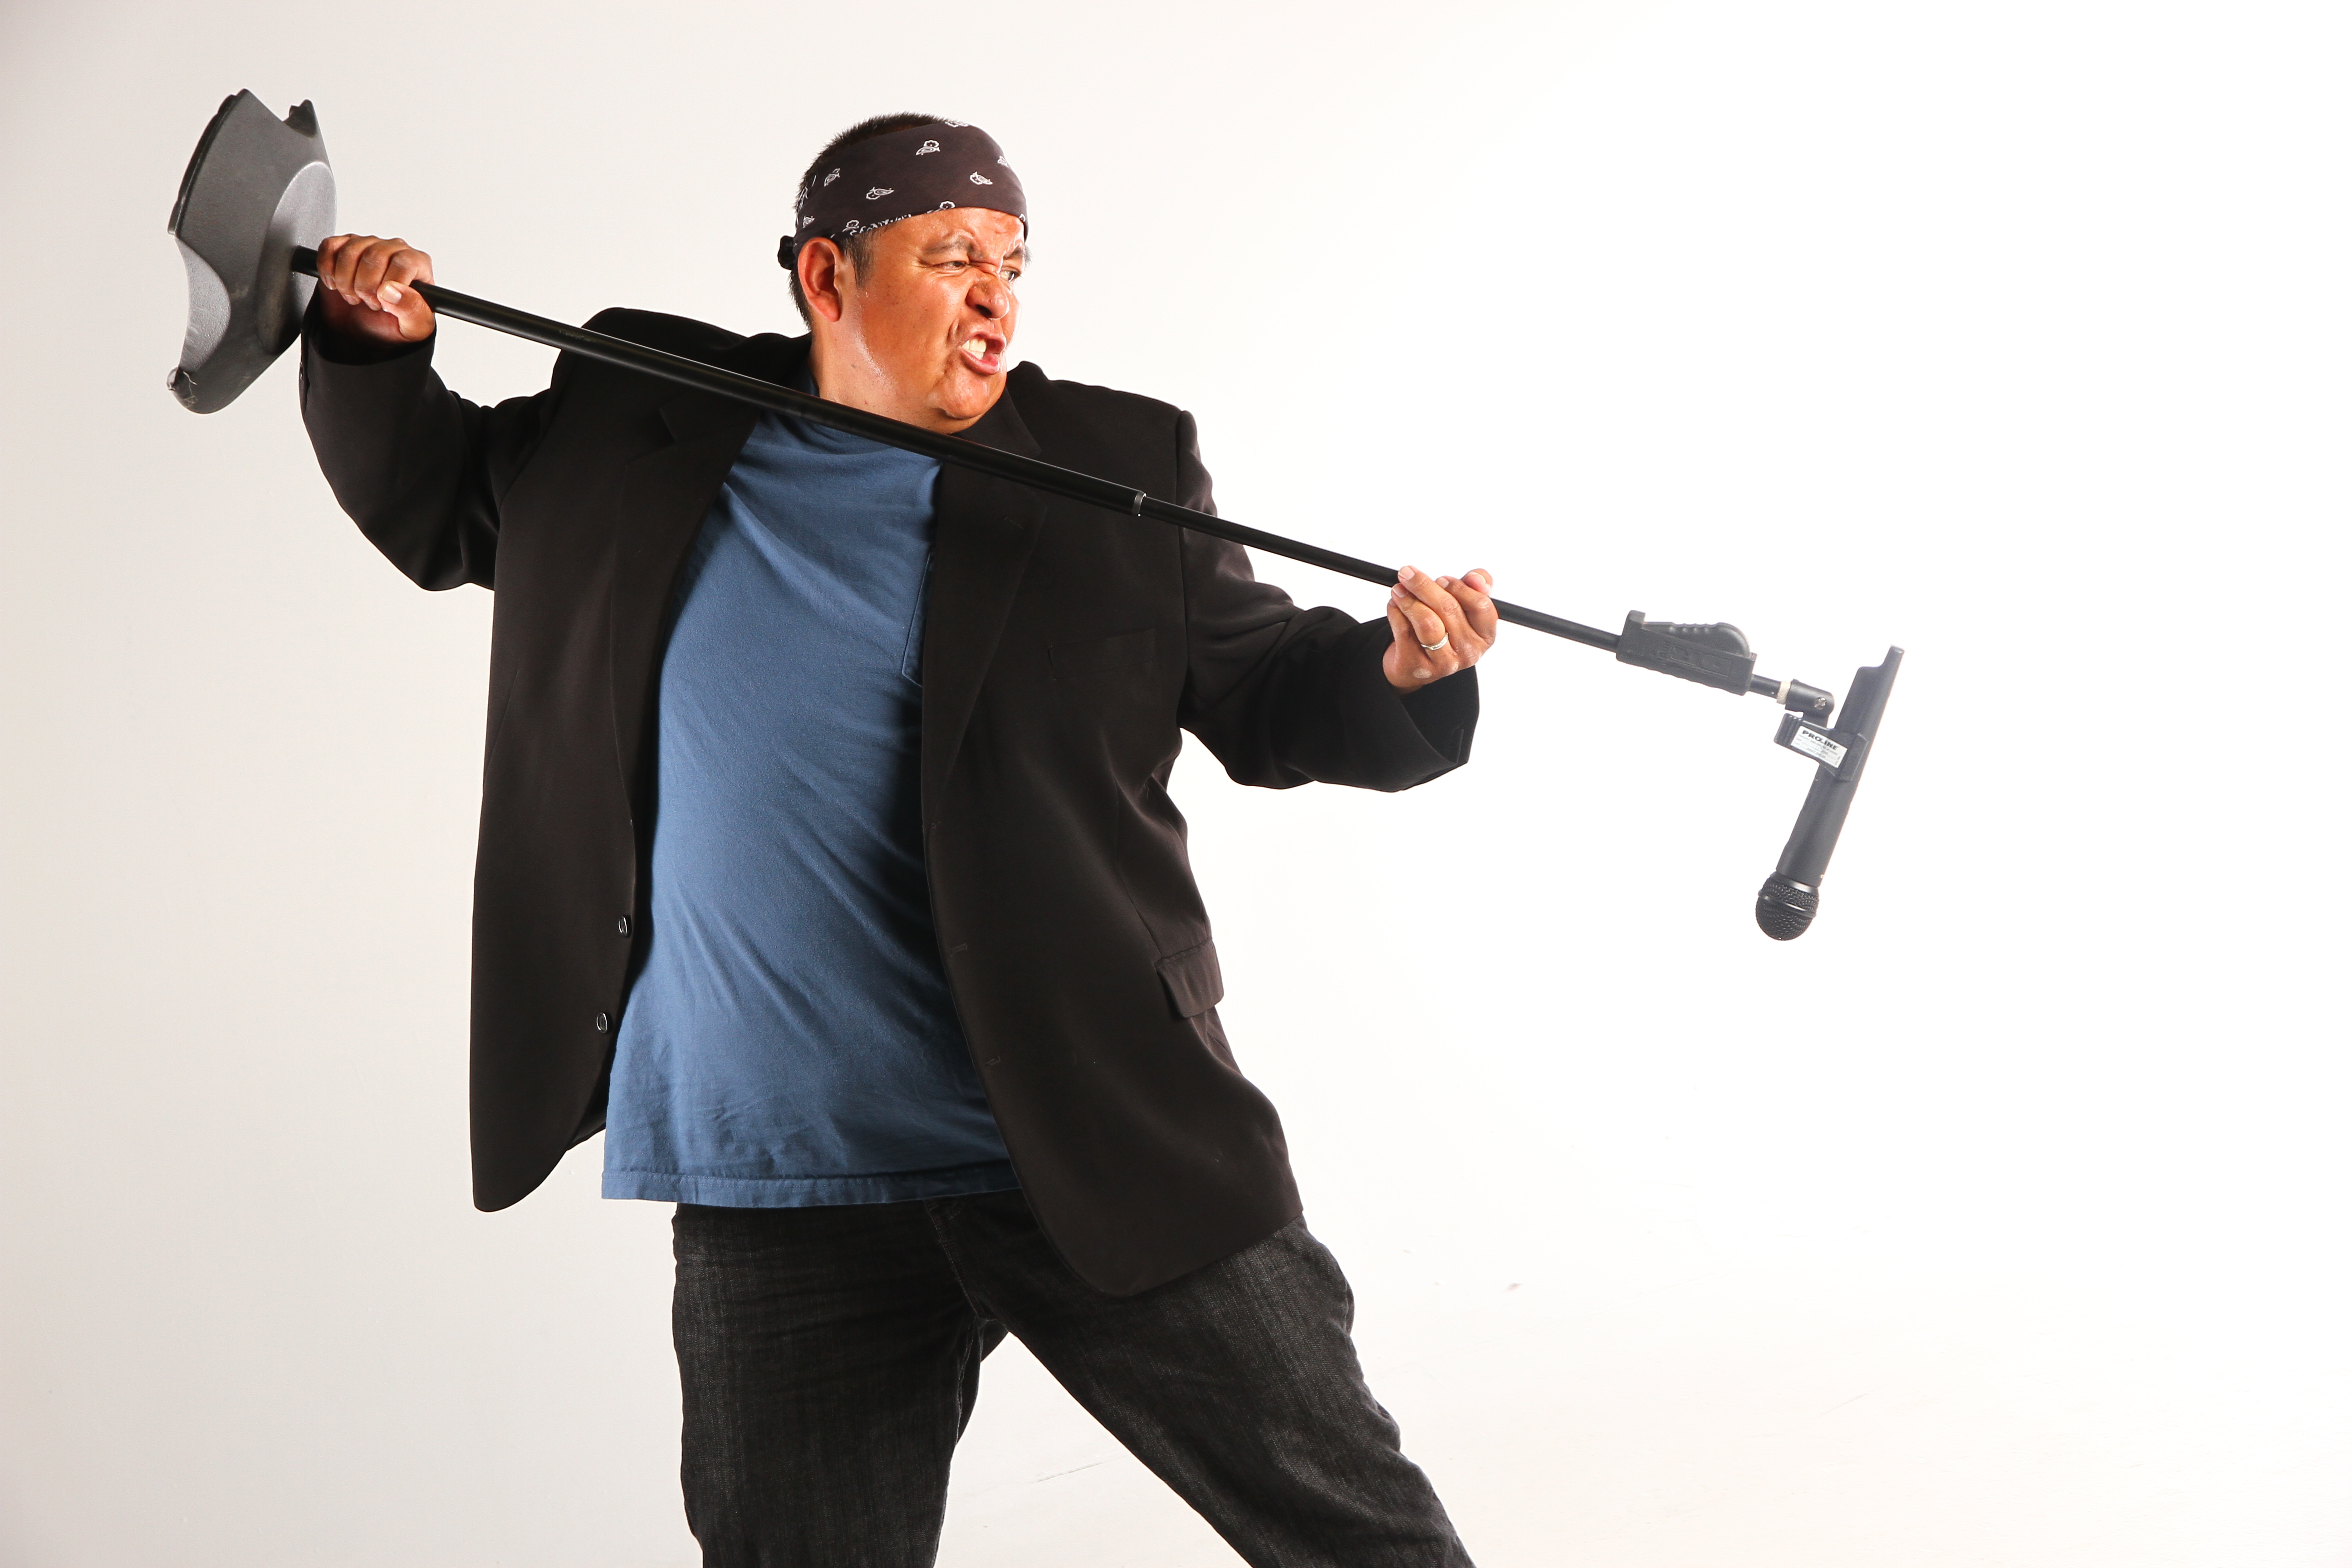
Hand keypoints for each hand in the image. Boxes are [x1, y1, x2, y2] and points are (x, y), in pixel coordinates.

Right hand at [312, 233, 435, 346]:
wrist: (370, 330)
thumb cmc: (396, 323)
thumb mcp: (415, 326)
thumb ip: (412, 309)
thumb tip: (392, 291)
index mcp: (417, 263)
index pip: (404, 262)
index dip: (389, 285)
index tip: (384, 303)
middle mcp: (394, 249)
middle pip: (374, 256)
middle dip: (366, 288)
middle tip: (369, 303)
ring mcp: (367, 245)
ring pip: (350, 251)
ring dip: (346, 281)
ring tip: (354, 297)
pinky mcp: (343, 247)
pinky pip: (330, 246)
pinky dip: (327, 269)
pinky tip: (335, 285)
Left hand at [1383, 566, 1497, 690]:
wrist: (1415, 664)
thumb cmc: (1442, 630)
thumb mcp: (1462, 608)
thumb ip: (1474, 587)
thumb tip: (1476, 578)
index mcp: (1485, 636)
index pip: (1480, 605)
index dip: (1459, 587)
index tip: (1442, 579)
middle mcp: (1468, 651)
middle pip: (1448, 608)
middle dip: (1424, 585)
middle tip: (1408, 574)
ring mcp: (1443, 662)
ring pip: (1427, 621)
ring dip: (1408, 599)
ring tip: (1399, 589)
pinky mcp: (1417, 666)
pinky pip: (1404, 631)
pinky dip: (1395, 612)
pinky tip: (1394, 605)